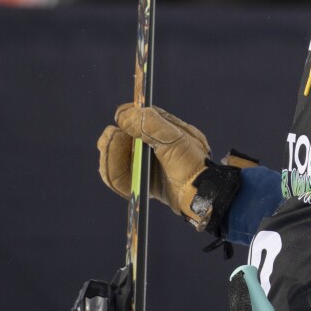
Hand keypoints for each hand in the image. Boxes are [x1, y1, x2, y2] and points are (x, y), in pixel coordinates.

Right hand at [96, 104, 240, 234]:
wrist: (201, 195)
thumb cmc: (193, 164)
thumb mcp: (175, 140)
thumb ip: (151, 126)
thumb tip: (123, 115)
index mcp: (164, 131)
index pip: (138, 119)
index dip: (125, 117)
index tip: (118, 118)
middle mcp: (153, 147)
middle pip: (122, 141)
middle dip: (113, 140)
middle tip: (110, 135)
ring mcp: (147, 167)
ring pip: (117, 161)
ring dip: (109, 156)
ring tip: (110, 148)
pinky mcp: (143, 184)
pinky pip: (119, 179)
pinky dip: (112, 173)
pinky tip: (109, 166)